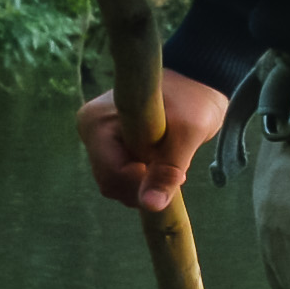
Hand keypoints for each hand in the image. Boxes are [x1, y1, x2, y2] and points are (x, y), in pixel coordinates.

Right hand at [87, 70, 233, 216]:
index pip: (111, 174)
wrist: (198, 82)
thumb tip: (150, 206)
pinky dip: (144, 176)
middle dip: (143, 184)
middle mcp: (91, 130)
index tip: (175, 174)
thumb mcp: (186, 136)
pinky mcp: (111, 146)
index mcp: (97, 123)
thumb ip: (166, 172)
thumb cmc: (193, 100)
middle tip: (175, 168)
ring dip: (145, 181)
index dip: (142, 183)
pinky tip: (161, 160)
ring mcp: (99, 139)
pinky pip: (123, 176)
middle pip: (110, 182)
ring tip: (169, 159)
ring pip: (116, 183)